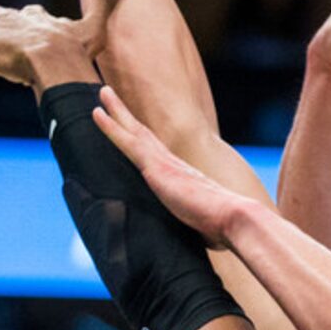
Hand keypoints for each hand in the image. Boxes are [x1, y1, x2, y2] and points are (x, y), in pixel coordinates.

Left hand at [94, 82, 247, 247]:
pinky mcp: (156, 167)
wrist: (234, 219)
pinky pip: (127, 142)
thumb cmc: (223, 228)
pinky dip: (111, 126)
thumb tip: (205, 237)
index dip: (143, 139)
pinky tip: (96, 113)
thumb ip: (196, 225)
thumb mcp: (203, 227)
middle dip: (128, 117)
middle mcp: (173, 164)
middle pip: (145, 134)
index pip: (157, 154)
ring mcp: (165, 163)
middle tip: (112, 98)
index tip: (134, 128)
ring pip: (134, 131)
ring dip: (116, 111)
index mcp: (183, 178)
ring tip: (103, 92)